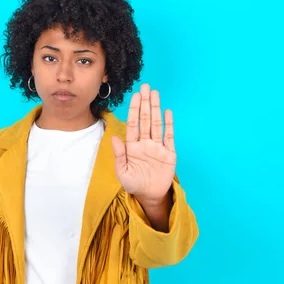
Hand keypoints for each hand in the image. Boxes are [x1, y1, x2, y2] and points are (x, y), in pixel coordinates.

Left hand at [112, 84, 176, 204]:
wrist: (149, 196)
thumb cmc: (133, 184)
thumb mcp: (122, 172)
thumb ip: (119, 155)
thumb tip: (114, 138)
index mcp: (132, 146)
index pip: (133, 124)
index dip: (134, 110)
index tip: (135, 96)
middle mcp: (145, 143)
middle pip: (145, 120)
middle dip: (145, 103)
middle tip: (145, 87)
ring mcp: (157, 147)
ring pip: (157, 124)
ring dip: (156, 108)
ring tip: (155, 93)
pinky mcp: (169, 153)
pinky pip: (169, 136)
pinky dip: (168, 124)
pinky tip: (167, 112)